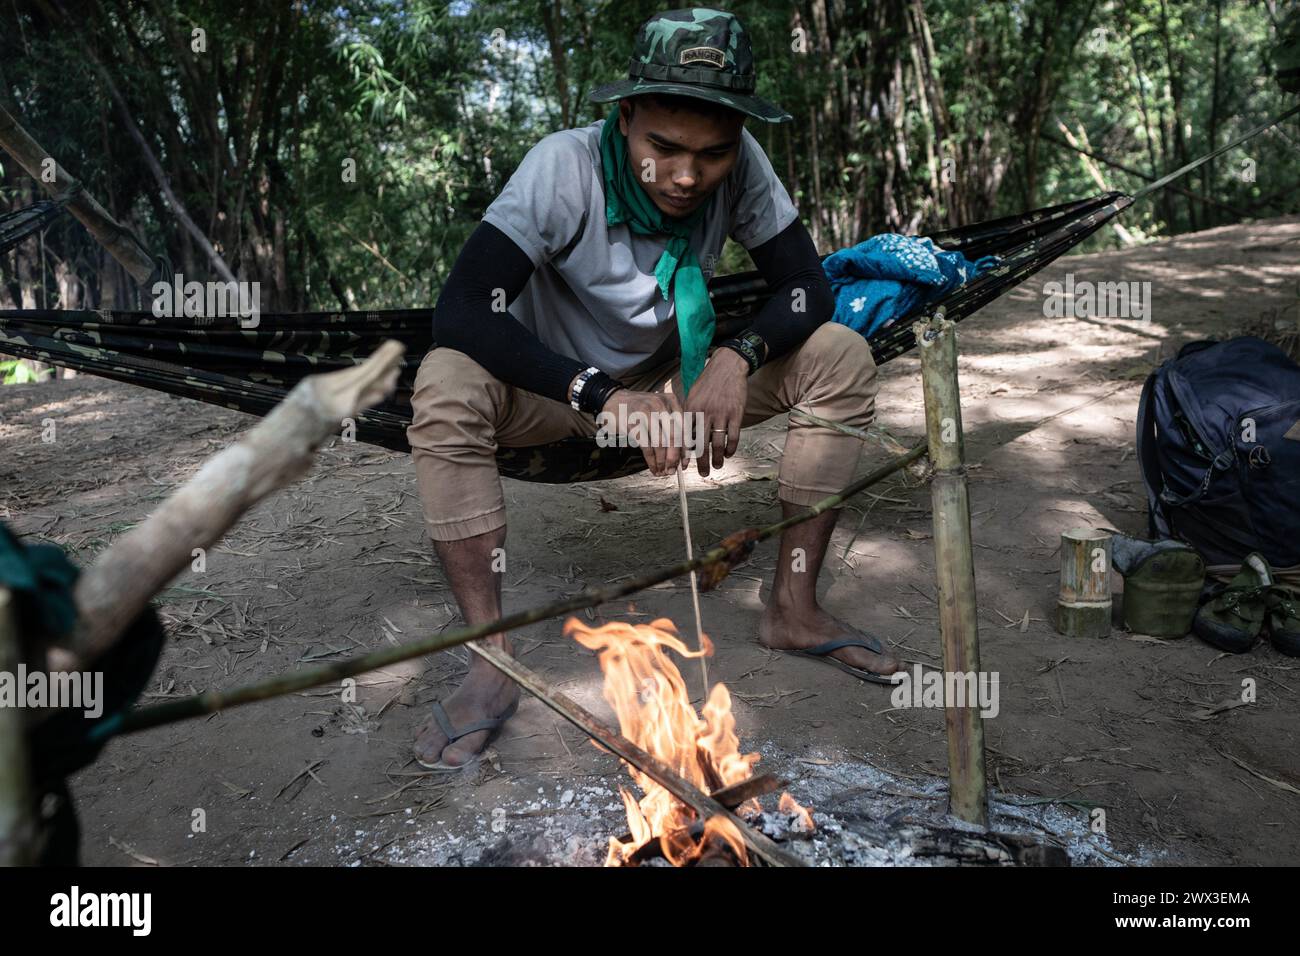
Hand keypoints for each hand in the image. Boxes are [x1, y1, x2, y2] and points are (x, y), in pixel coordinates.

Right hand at [599, 388, 684, 476]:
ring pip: (660, 443)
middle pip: (673, 436)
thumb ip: (673, 426)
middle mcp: (661, 405)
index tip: (684, 464)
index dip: (685, 448)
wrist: (614, 400)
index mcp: (672, 401)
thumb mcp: (660, 409)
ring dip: (662, 461)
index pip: (684, 428)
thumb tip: (682, 455)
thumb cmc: (640, 409)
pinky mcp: (633, 423)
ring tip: (662, 471)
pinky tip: (653, 467)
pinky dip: (651, 460)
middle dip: (674, 457)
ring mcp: (646, 413)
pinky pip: (646, 446)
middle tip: (672, 471)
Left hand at [682, 348, 747, 476]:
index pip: (685, 436)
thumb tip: (685, 436)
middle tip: (702, 474)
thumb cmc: (708, 382)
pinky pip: (733, 436)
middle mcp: (704, 413)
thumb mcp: (692, 395)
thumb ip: (689, 415)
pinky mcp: (736, 413)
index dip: (684, 454)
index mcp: (691, 409)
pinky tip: (728, 454)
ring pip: (717, 443)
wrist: (728, 366)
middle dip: (701, 462)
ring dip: (716, 459)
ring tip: (716, 467)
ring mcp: (721, 413)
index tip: (684, 467)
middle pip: (701, 444)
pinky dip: (730, 448)